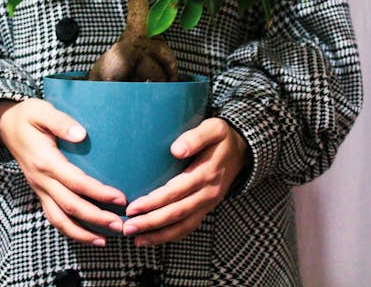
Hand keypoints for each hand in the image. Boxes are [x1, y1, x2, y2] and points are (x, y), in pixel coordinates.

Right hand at [0, 98, 126, 245]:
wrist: (5, 126)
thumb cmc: (28, 116)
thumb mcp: (42, 111)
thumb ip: (61, 122)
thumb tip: (81, 134)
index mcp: (45, 161)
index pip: (77, 182)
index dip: (99, 193)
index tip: (120, 198)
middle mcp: (41, 180)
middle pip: (71, 206)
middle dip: (97, 218)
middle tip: (121, 225)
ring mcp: (39, 189)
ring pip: (59, 219)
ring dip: (82, 232)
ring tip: (104, 240)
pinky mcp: (40, 192)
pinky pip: (54, 216)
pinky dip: (70, 229)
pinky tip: (86, 234)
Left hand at [121, 118, 248, 245]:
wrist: (242, 149)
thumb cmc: (221, 136)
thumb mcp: (213, 129)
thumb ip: (195, 137)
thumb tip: (176, 150)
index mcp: (207, 174)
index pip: (176, 192)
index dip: (154, 202)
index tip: (133, 207)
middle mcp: (208, 193)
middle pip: (177, 213)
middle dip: (151, 223)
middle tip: (128, 228)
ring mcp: (209, 203)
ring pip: (183, 226)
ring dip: (159, 235)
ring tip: (136, 240)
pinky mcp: (206, 208)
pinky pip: (189, 227)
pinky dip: (171, 236)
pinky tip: (153, 238)